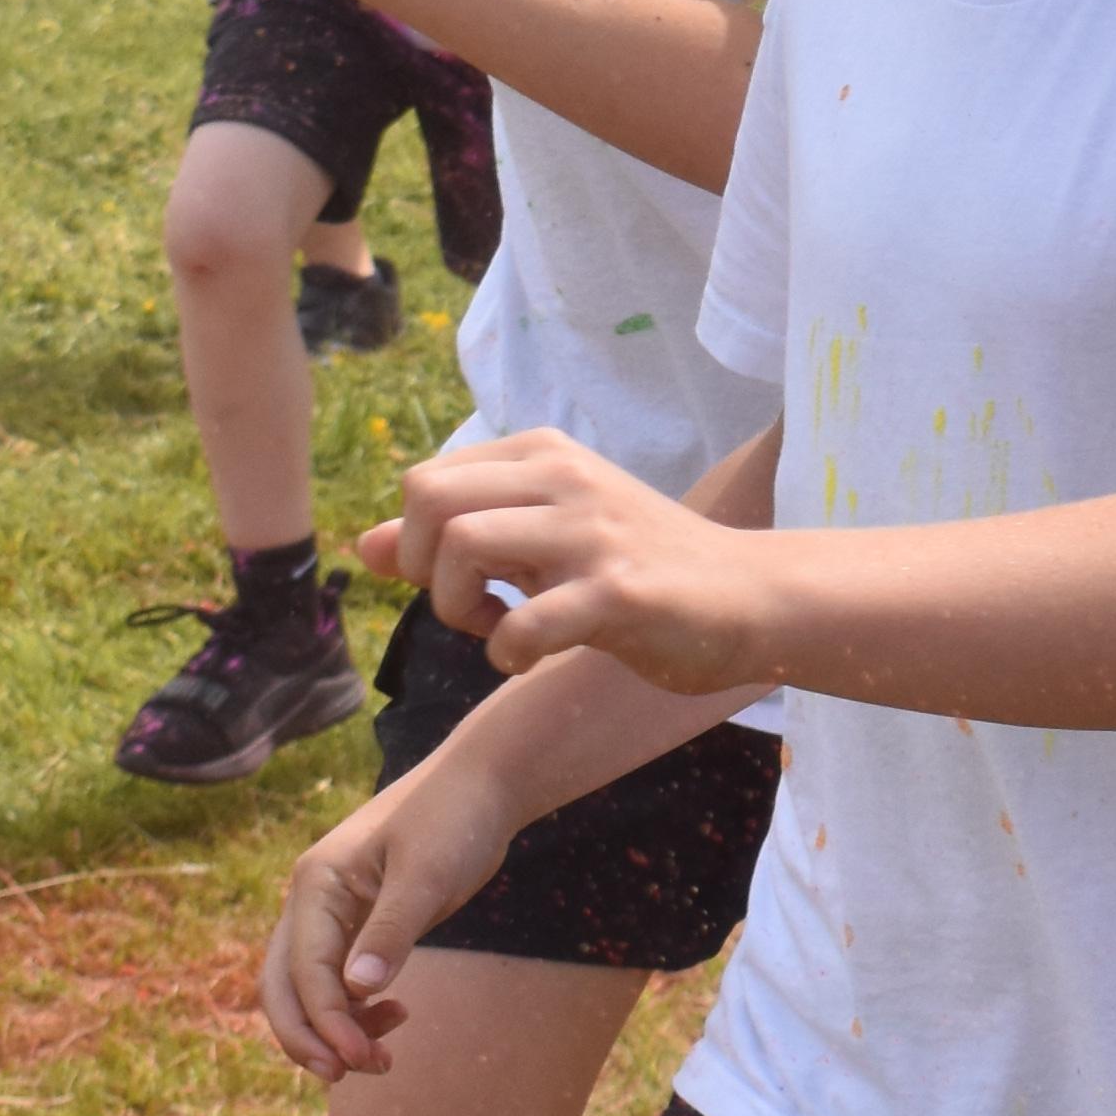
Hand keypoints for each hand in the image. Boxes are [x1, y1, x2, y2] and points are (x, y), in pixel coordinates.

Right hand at [257, 747, 523, 1078]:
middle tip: (352, 1074)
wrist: (486, 781)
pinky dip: (358, 1009)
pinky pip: (342, 980)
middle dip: (311, 1037)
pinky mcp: (363, 923)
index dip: (327, 1023)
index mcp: (317, 885)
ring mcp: (335, 913)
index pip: (304, 971)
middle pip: (286, 987)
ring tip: (384, 1059)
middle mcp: (313, 901)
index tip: (361, 1061)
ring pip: (311, 990)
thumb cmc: (456, 818)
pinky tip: (396, 1016)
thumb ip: (392, 931)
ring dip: (337, 1030)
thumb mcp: (427, 876)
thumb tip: (357, 991)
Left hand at [372, 422, 778, 694]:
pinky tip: (528, 659)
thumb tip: (367, 543)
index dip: (420, 543)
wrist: (748, 596)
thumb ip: (457, 538)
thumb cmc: (638, 569)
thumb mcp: (542, 542)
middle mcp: (565, 478)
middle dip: (425, 568)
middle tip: (469, 605)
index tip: (467, 580)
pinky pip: (524, 622)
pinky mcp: (619, 592)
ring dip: (459, 608)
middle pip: (429, 498)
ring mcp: (593, 533)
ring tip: (497, 629)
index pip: (425, 480)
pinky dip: (506, 652)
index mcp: (544, 456)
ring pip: (464, 546)